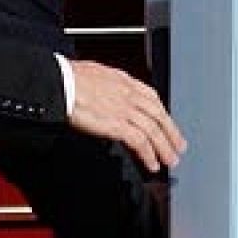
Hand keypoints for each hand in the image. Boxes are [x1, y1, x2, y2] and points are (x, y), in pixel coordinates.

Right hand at [67, 60, 186, 172]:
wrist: (58, 82)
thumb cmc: (66, 77)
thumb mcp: (91, 73)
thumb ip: (104, 84)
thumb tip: (102, 92)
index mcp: (123, 80)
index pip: (151, 97)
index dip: (162, 112)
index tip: (167, 123)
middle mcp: (128, 94)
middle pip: (158, 115)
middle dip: (171, 133)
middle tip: (179, 147)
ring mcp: (124, 109)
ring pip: (153, 131)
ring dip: (164, 148)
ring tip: (170, 161)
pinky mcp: (117, 124)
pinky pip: (140, 142)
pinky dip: (148, 154)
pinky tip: (151, 164)